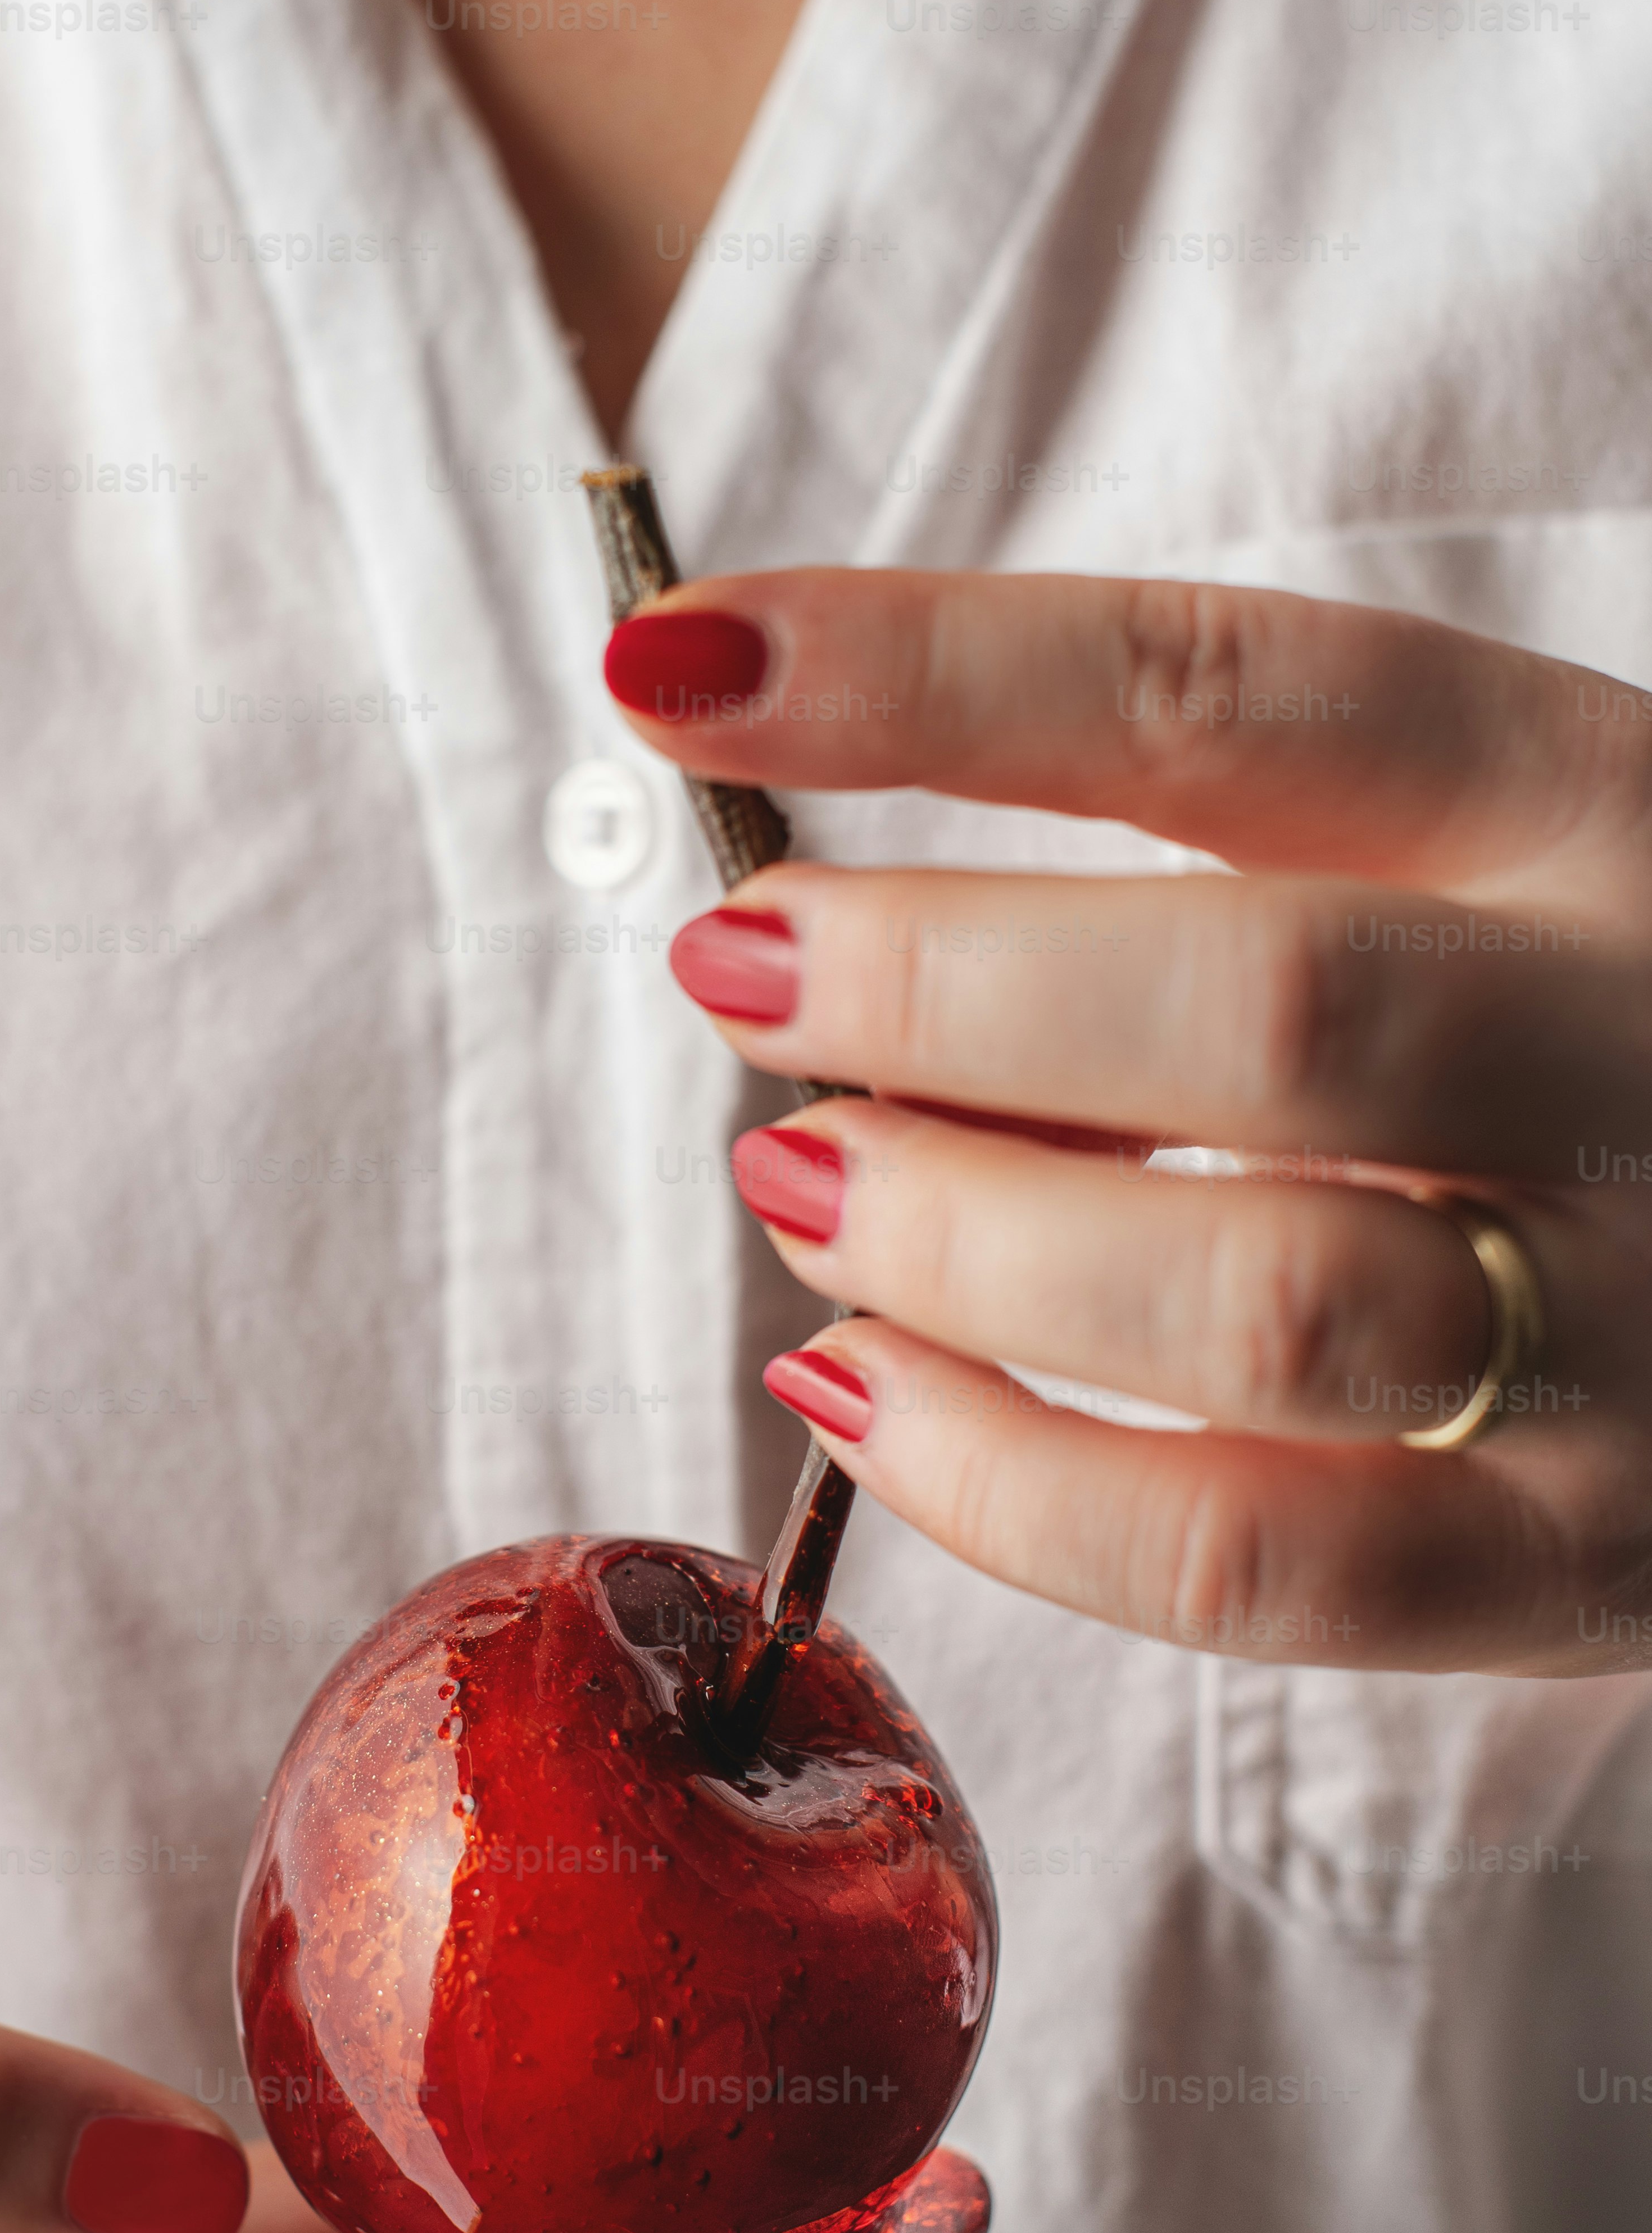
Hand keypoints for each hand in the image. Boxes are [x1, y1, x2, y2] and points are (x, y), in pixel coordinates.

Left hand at [608, 571, 1651, 1675]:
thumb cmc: (1545, 1080)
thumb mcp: (1429, 904)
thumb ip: (1186, 908)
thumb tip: (828, 976)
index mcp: (1590, 812)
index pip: (1239, 698)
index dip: (933, 673)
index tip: (677, 669)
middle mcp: (1641, 1047)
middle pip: (1270, 1007)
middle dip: (939, 993)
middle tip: (744, 977)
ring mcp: (1630, 1330)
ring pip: (1255, 1302)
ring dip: (962, 1249)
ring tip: (803, 1191)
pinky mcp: (1576, 1563)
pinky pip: (1245, 1557)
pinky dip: (999, 1486)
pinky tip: (858, 1394)